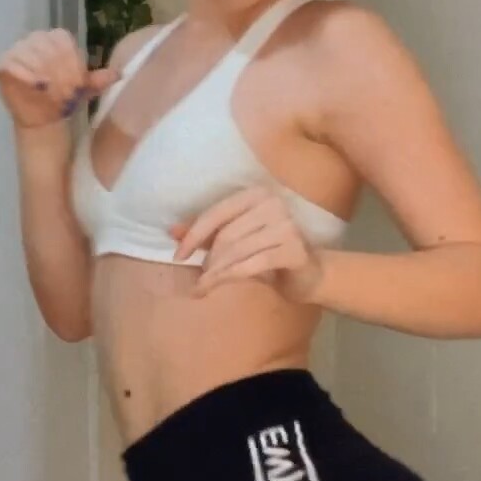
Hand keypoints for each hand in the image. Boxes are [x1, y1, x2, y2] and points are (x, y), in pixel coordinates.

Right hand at [0, 28, 121, 127]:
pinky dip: (25, 75)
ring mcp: (18, 50)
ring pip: (31, 56)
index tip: (78, 84)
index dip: (72, 63)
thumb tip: (118, 74)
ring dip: (44, 76)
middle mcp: (36, 39)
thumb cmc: (64, 96)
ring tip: (53, 94)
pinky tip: (37, 87)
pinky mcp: (3, 64)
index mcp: (56, 38)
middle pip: (48, 49)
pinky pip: (11, 64)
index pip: (64, 42)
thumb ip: (99, 79)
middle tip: (67, 94)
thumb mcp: (86, 88)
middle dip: (60, 73)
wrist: (43, 116)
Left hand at [170, 185, 324, 304]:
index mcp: (257, 194)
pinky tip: (214, 285)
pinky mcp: (294, 250)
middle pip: (226, 234)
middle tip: (200, 276)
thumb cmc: (268, 252)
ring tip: (203, 285)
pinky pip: (251, 264)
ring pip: (237, 251)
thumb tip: (171, 232)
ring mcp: (287, 226)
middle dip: (208, 258)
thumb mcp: (235, 239)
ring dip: (215, 272)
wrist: (309, 273)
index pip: (217, 212)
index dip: (194, 235)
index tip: (178, 256)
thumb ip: (207, 233)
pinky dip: (228, 277)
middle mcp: (274, 204)